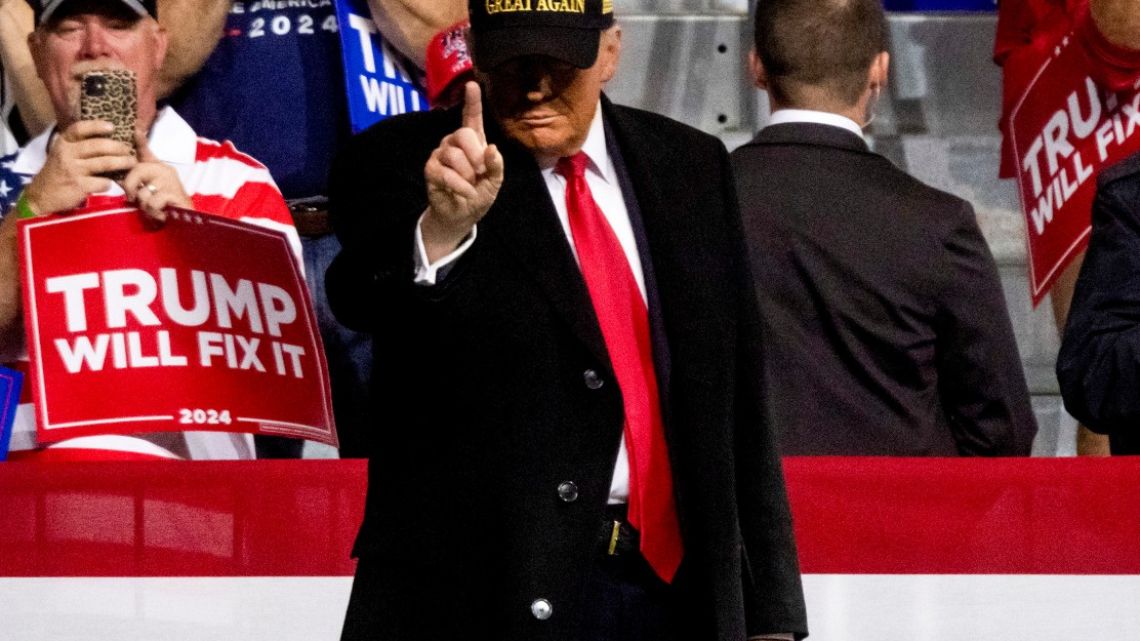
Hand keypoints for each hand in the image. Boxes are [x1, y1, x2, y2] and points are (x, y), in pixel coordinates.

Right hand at [20, 120, 136, 215]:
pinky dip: (110, 182)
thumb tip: (108, 138)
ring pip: (104, 163)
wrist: (42, 195)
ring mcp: (73, 170)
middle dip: (118, 147)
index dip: (97, 126)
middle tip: (129, 151)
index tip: (112, 127)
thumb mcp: (63, 153)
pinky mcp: (79, 186)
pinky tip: (111, 183)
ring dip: (122, 163)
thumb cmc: (58, 172)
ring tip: (131, 163)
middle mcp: (67, 153)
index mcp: (63, 142)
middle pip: (98, 146)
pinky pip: (103, 182)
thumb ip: (79, 145)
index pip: (80, 129)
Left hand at [120, 130, 190, 225]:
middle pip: (138, 170)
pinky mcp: (175, 194)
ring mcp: (171, 182)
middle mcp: (165, 170)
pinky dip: (154, 213)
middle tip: (133, 199)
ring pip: (143, 191)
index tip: (136, 130)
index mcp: (158, 168)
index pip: (146, 151)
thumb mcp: (149, 192)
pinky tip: (161, 215)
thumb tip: (120, 182)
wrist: (188, 221)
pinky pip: (153, 202)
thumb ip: (137, 184)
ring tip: (153, 210)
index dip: (140, 141)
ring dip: (144, 206)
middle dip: (130, 187)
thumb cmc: (165, 206)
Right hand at [422, 81, 503, 261]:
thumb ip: (496, 165)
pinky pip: (445, 172)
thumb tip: (491, 148)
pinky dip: (459, 185)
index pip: (471, 117)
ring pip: (454, 155)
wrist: (462, 215)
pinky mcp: (431, 169)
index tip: (472, 85)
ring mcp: (440, 154)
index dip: (472, 102)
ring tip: (470, 185)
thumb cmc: (479, 193)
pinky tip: (464, 192)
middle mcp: (454, 142)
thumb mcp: (495, 181)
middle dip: (475, 155)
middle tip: (480, 172)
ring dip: (468, 174)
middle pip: (463, 134)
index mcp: (473, 141)